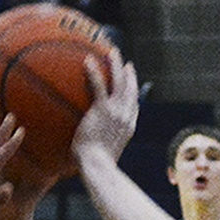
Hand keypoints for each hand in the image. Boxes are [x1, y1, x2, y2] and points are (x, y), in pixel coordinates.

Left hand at [72, 49, 137, 169]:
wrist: (98, 167)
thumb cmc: (96, 167)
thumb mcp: (102, 156)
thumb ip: (99, 145)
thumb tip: (86, 148)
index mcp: (128, 127)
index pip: (134, 106)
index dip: (134, 92)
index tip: (131, 81)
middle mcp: (125, 117)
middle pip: (131, 90)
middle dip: (129, 74)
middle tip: (125, 62)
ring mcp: (116, 112)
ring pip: (120, 82)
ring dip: (116, 65)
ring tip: (110, 51)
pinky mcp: (103, 110)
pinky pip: (99, 85)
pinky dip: (94, 72)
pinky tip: (87, 60)